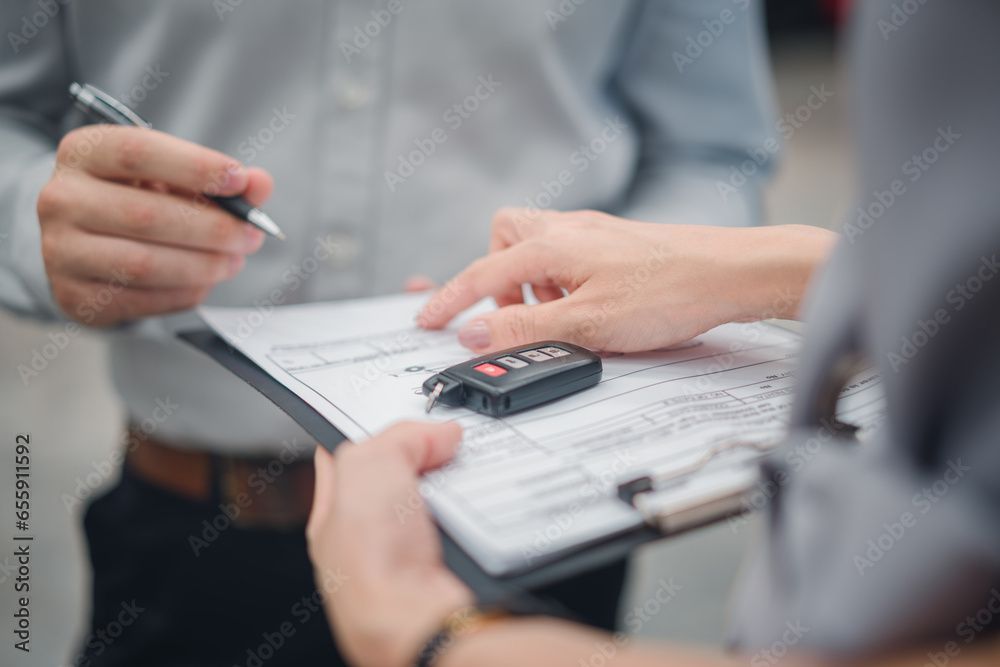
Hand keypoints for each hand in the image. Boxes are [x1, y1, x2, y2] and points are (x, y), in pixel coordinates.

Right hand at [37, 126, 272, 325]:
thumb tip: (259, 184)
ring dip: (202, 265)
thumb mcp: (173, 177)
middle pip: (146, 214)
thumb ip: (219, 178)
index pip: (137, 152)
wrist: (86, 243)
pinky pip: (141, 299)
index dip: (194, 166)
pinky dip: (184, 292)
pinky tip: (205, 281)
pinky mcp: (74, 296)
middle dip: (212, 228)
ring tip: (233, 260)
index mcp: (83, 152)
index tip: (239, 180)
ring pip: (144, 263)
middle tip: (250, 235)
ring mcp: (61, 250)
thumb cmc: (137, 198)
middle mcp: (61, 198)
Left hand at [307, 422, 473, 666]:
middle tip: (444, 443)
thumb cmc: (373, 563)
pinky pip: (482, 523)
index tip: (402, 414)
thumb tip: (442, 436)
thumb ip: (400, 437)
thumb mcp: (369, 465)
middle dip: (428, 457)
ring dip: (464, 485)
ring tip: (469, 477)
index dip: (374, 430)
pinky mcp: (460, 565)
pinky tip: (488, 507)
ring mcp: (419, 556)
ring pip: (449, 499)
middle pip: (407, 476)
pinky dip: (490, 510)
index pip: (350, 458)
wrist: (422, 622)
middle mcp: (376, 540)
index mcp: (338, 514)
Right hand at [417, 208, 834, 352]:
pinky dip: (564, 284)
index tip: (427, 320)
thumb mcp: (586, 325)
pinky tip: (592, 310)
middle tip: (518, 317)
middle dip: (498, 279)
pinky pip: (569, 258)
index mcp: (550, 245)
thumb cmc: (667, 294)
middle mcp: (567, 229)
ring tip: (565, 321)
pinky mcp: (615, 244)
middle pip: (504, 239)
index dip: (450, 301)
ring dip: (535, 286)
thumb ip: (524, 330)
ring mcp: (593, 233)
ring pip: (538, 249)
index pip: (482, 275)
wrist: (731, 272)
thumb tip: (473, 333)